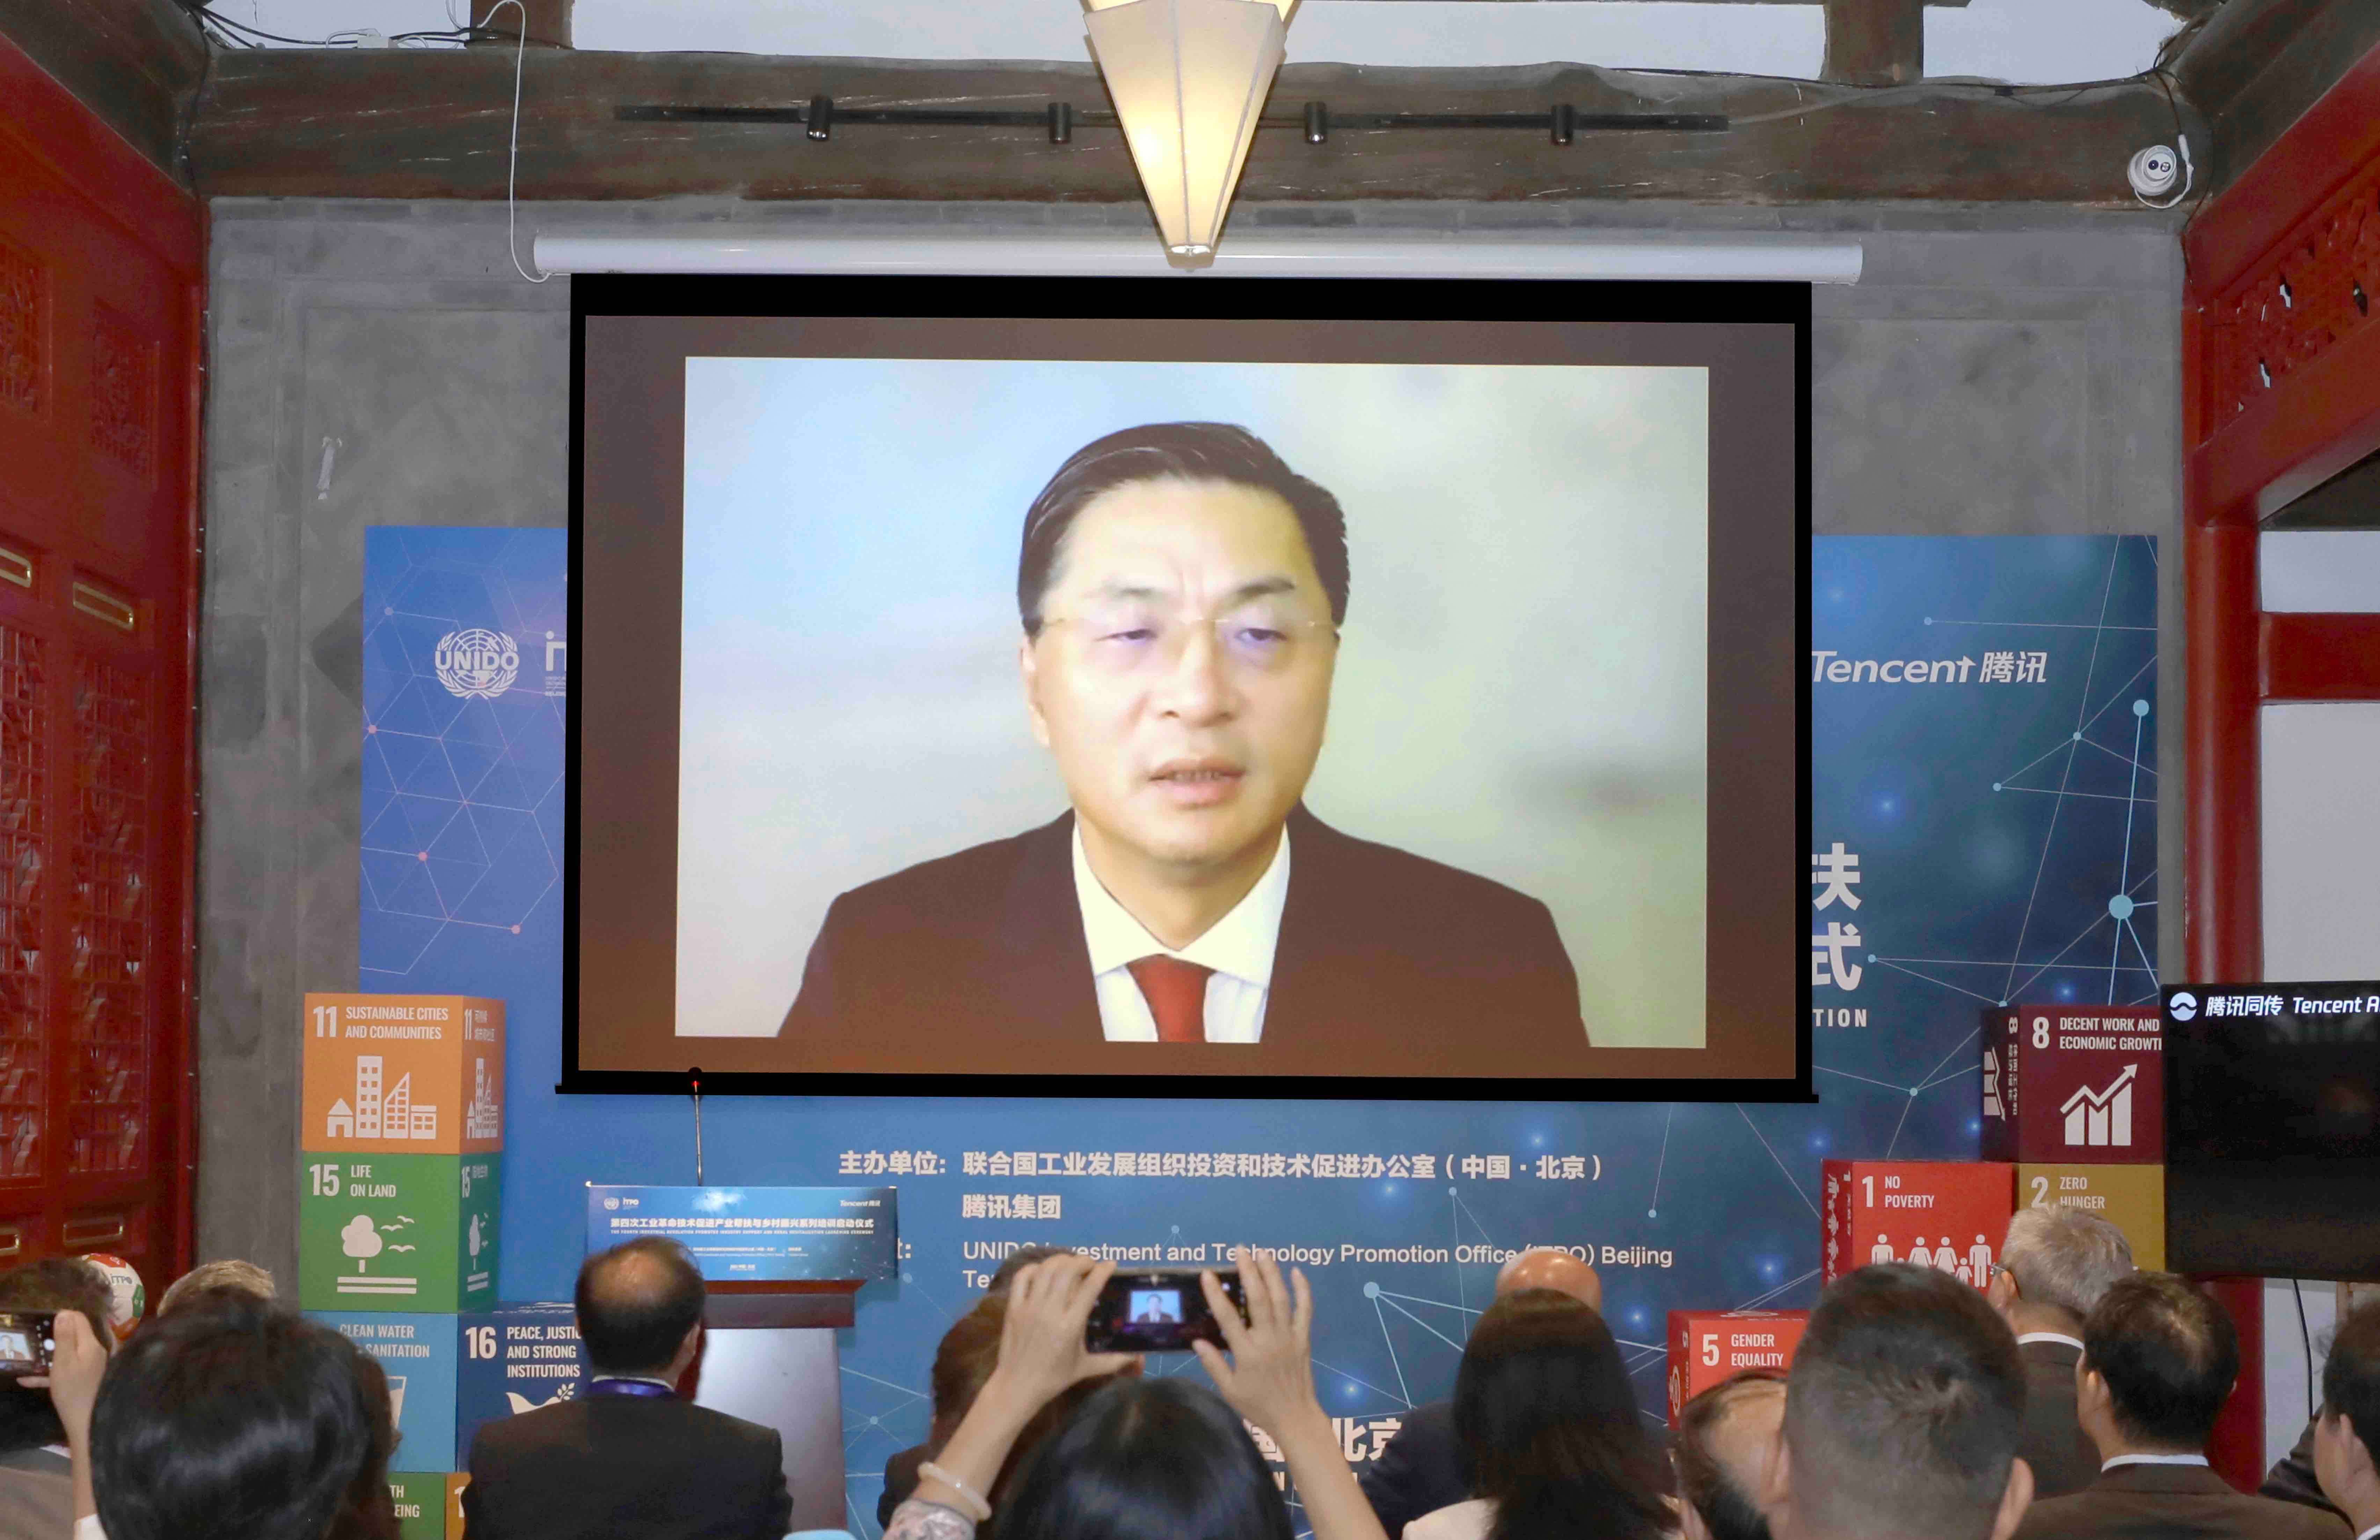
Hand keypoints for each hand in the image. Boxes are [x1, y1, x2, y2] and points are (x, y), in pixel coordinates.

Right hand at [23, 1311, 106, 1446]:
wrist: (86, 1422)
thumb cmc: (73, 1391)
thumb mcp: (64, 1362)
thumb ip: (65, 1337)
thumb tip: (64, 1313)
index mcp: (91, 1344)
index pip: (79, 1319)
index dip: (61, 1318)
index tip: (42, 1322)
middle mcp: (94, 1351)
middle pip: (74, 1335)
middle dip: (53, 1336)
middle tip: (33, 1340)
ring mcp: (91, 1365)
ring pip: (67, 1353)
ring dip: (47, 1355)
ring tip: (28, 1357)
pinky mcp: (84, 1379)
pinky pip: (66, 1370)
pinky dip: (49, 1373)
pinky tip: (27, 1380)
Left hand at [985, 1255, 1136, 1412]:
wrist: (1018, 1386)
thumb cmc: (1054, 1377)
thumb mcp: (1086, 1368)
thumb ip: (1114, 1361)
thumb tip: (1138, 1358)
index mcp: (1070, 1325)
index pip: (1090, 1287)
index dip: (1102, 1271)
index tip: (1110, 1265)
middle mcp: (1050, 1311)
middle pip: (1067, 1271)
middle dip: (1082, 1261)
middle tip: (1090, 1265)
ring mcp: (1029, 1307)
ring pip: (1046, 1269)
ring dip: (1061, 1260)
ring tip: (1070, 1264)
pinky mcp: (1013, 1308)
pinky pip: (1022, 1278)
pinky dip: (1034, 1268)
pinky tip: (1044, 1271)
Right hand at [1193, 1247, 1323, 1442]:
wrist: (1295, 1417)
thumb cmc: (1258, 1406)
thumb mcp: (1229, 1390)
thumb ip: (1213, 1364)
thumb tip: (1196, 1340)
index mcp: (1247, 1353)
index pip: (1228, 1318)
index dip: (1217, 1294)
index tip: (1207, 1274)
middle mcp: (1268, 1340)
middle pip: (1259, 1299)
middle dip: (1249, 1271)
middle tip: (1240, 1250)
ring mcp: (1288, 1337)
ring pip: (1281, 1298)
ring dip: (1272, 1273)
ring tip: (1262, 1252)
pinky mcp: (1303, 1338)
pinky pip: (1304, 1310)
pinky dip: (1302, 1289)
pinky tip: (1296, 1271)